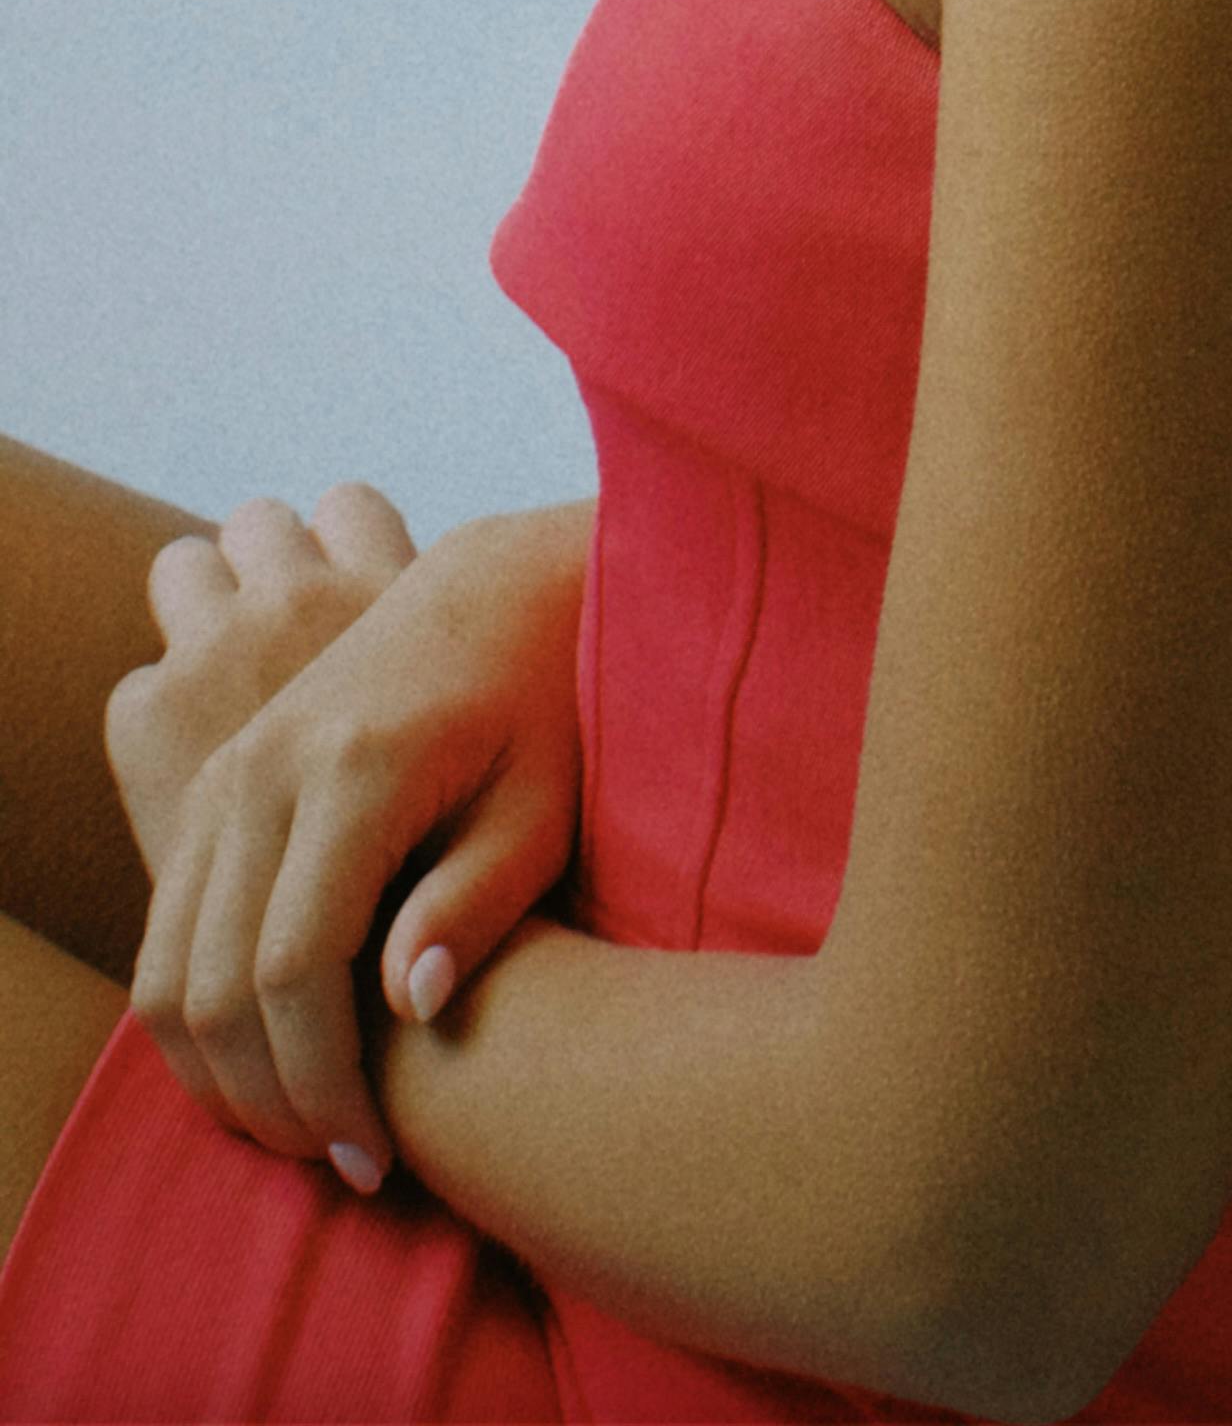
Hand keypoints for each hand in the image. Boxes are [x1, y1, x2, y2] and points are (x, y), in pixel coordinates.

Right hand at [117, 497, 588, 1186]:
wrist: (496, 589)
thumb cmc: (544, 702)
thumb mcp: (544, 801)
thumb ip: (479, 900)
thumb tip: (409, 1005)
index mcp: (355, 767)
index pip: (297, 967)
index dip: (324, 1082)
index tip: (374, 1157)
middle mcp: (267, 768)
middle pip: (217, 982)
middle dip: (269, 1099)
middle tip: (342, 1164)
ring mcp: (228, 775)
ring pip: (168, 967)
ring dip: (218, 1074)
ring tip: (305, 1131)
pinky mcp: (214, 789)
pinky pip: (166, 932)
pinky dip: (194, 1020)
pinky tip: (268, 1071)